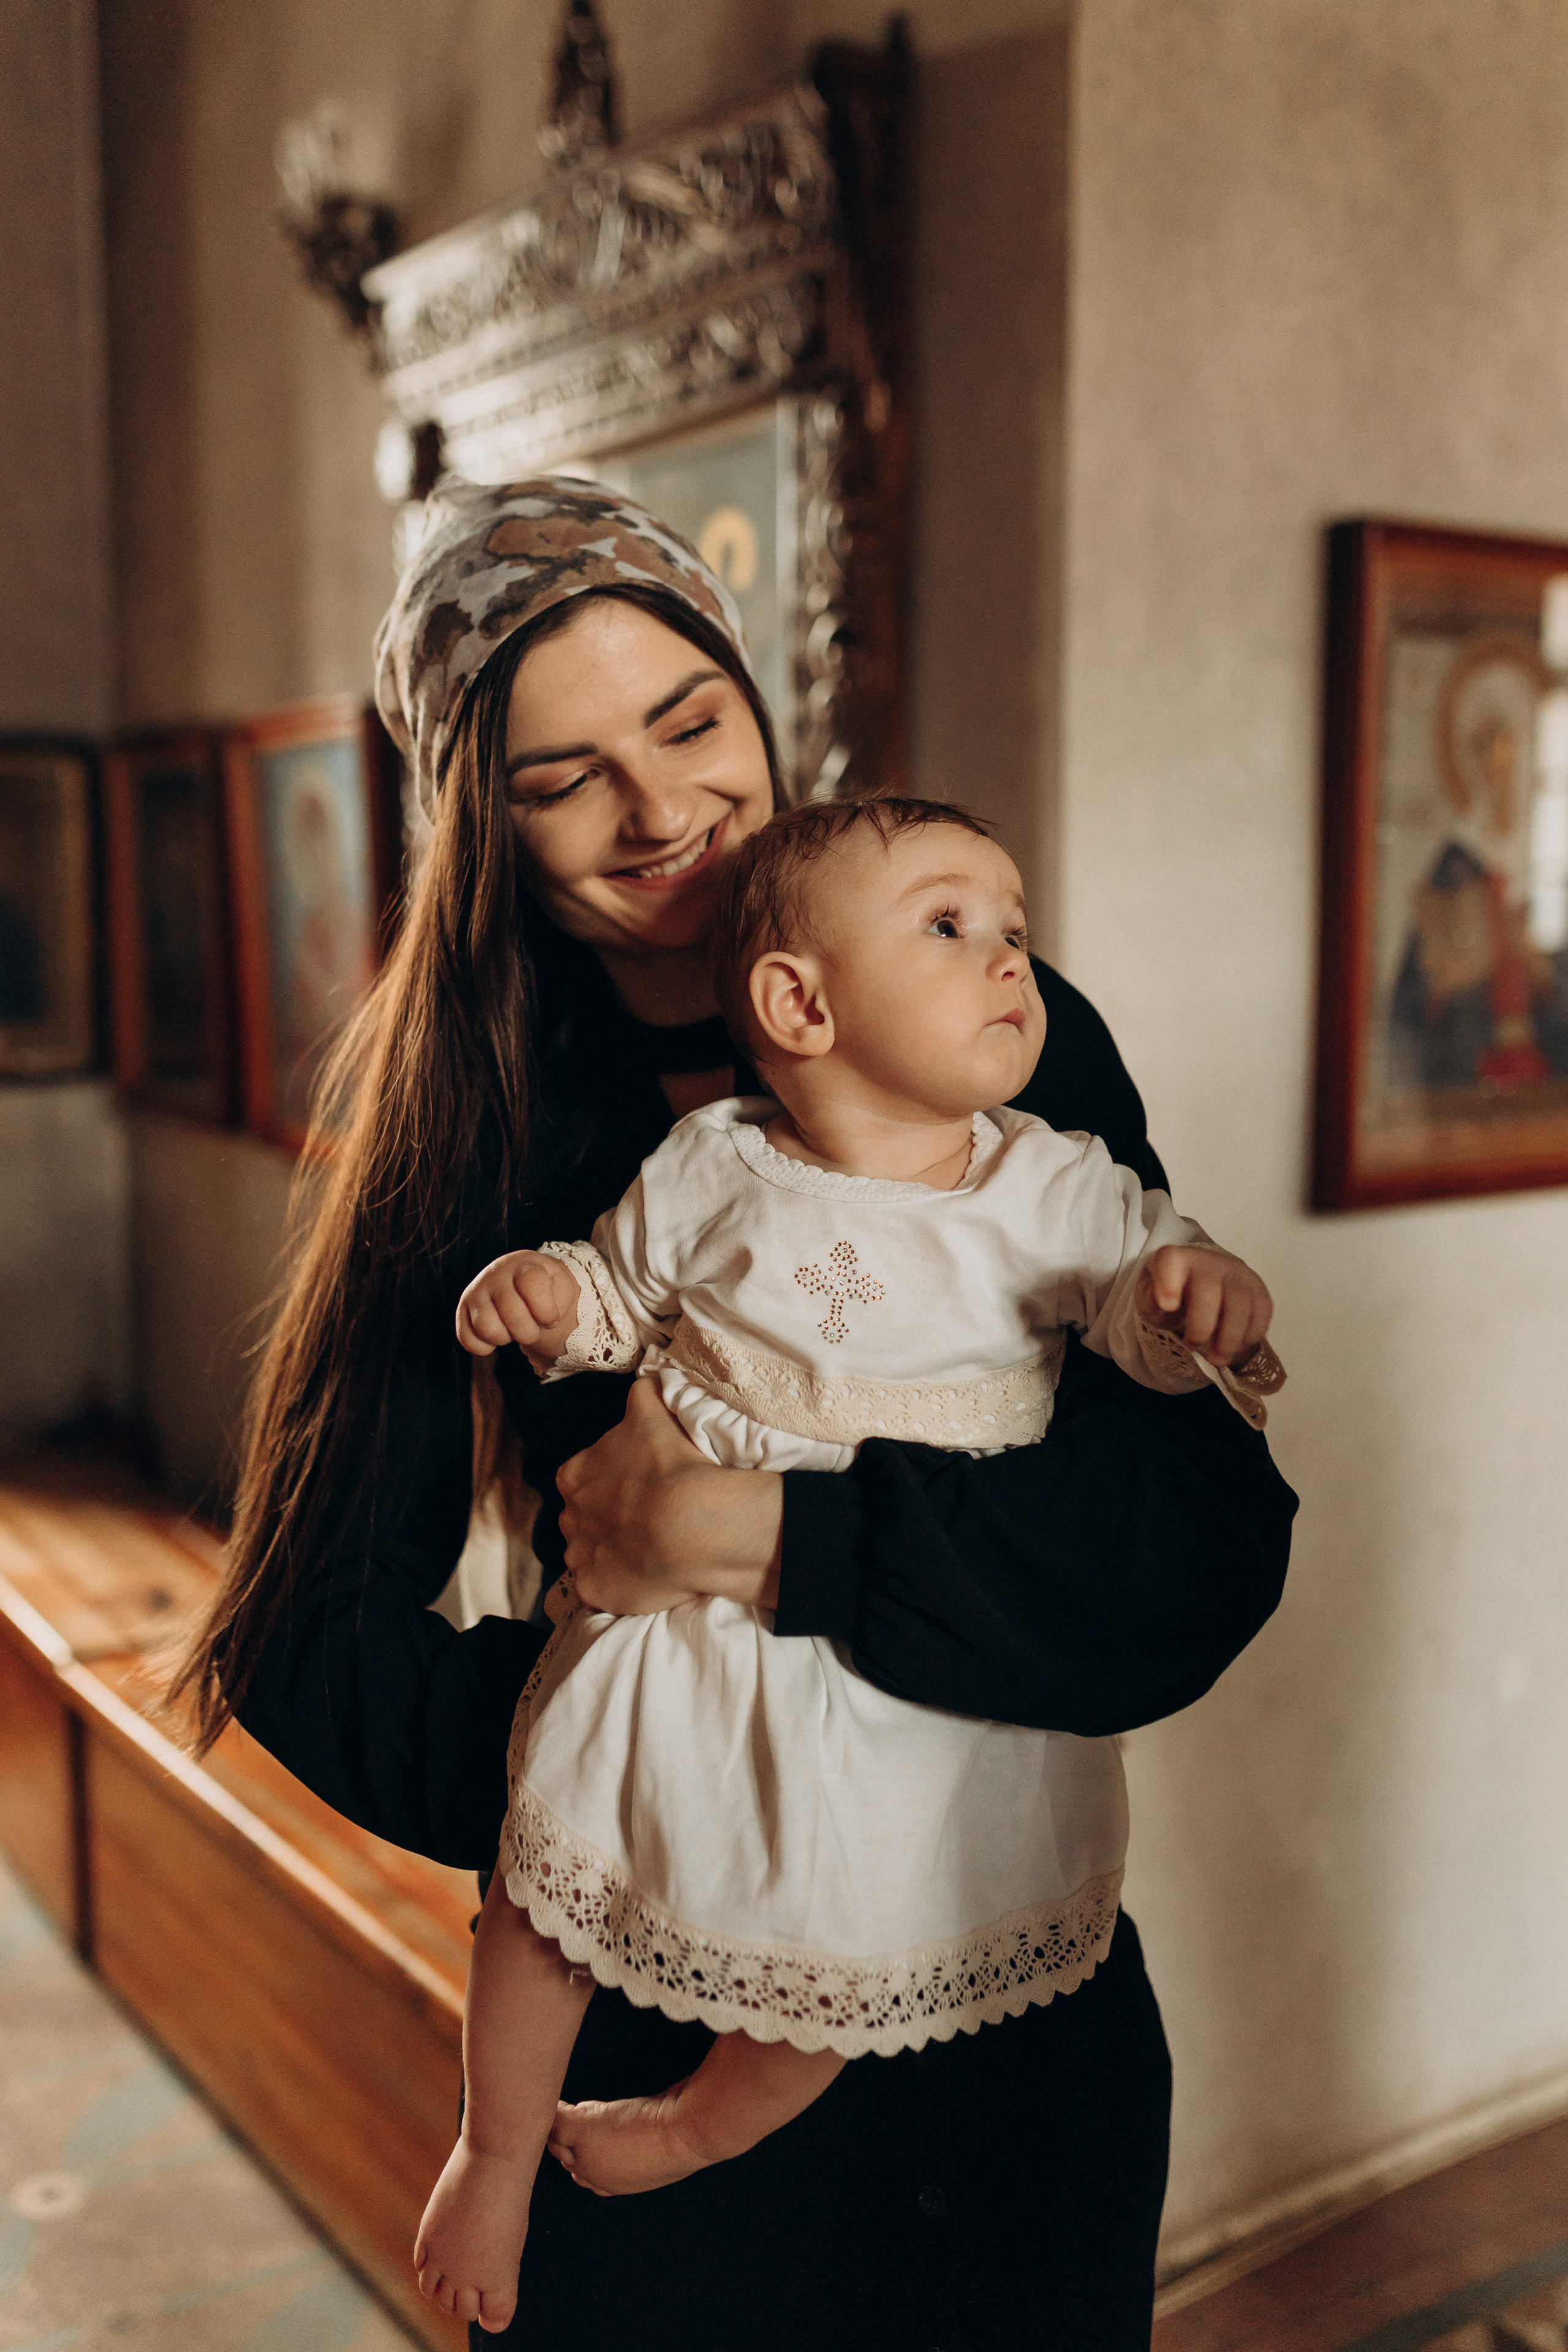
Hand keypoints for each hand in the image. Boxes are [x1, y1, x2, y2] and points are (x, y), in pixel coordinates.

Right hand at [457, 1251, 579, 1360]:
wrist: (522, 1278)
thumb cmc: (545, 1286)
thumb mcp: (561, 1286)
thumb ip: (560, 1300)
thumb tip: (545, 1321)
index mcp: (524, 1265)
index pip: (533, 1286)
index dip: (546, 1311)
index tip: (550, 1318)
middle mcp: (495, 1274)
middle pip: (512, 1315)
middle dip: (529, 1332)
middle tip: (531, 1325)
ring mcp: (476, 1291)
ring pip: (488, 1329)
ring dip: (506, 1338)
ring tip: (512, 1327)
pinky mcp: (462, 1310)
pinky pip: (468, 1340)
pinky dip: (485, 1347)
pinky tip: (497, 1333)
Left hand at [557, 1380, 782, 1615]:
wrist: (687, 1522)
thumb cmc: (670, 1462)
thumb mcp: (651, 1409)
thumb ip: (640, 1396)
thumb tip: (643, 1382)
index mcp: (573, 1474)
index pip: (578, 1478)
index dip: (605, 1482)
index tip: (633, 1487)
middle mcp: (568, 1515)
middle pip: (580, 1516)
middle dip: (603, 1517)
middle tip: (641, 1518)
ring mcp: (578, 1555)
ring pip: (586, 1553)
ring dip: (609, 1551)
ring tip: (645, 1550)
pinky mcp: (592, 1590)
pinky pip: (598, 1588)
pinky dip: (617, 1583)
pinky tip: (643, 1576)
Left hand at [1135, 1245, 1272, 1367]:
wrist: (1197, 1285)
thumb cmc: (1171, 1294)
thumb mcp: (1150, 1298)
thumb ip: (1150, 1299)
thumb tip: (1162, 1302)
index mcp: (1174, 1259)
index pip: (1172, 1261)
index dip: (1169, 1282)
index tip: (1167, 1306)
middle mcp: (1208, 1260)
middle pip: (1209, 1290)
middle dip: (1202, 1327)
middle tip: (1193, 1346)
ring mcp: (1236, 1272)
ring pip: (1240, 1304)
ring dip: (1229, 1338)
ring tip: (1216, 1358)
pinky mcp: (1257, 1288)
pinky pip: (1262, 1311)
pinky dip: (1251, 1335)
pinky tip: (1236, 1347)